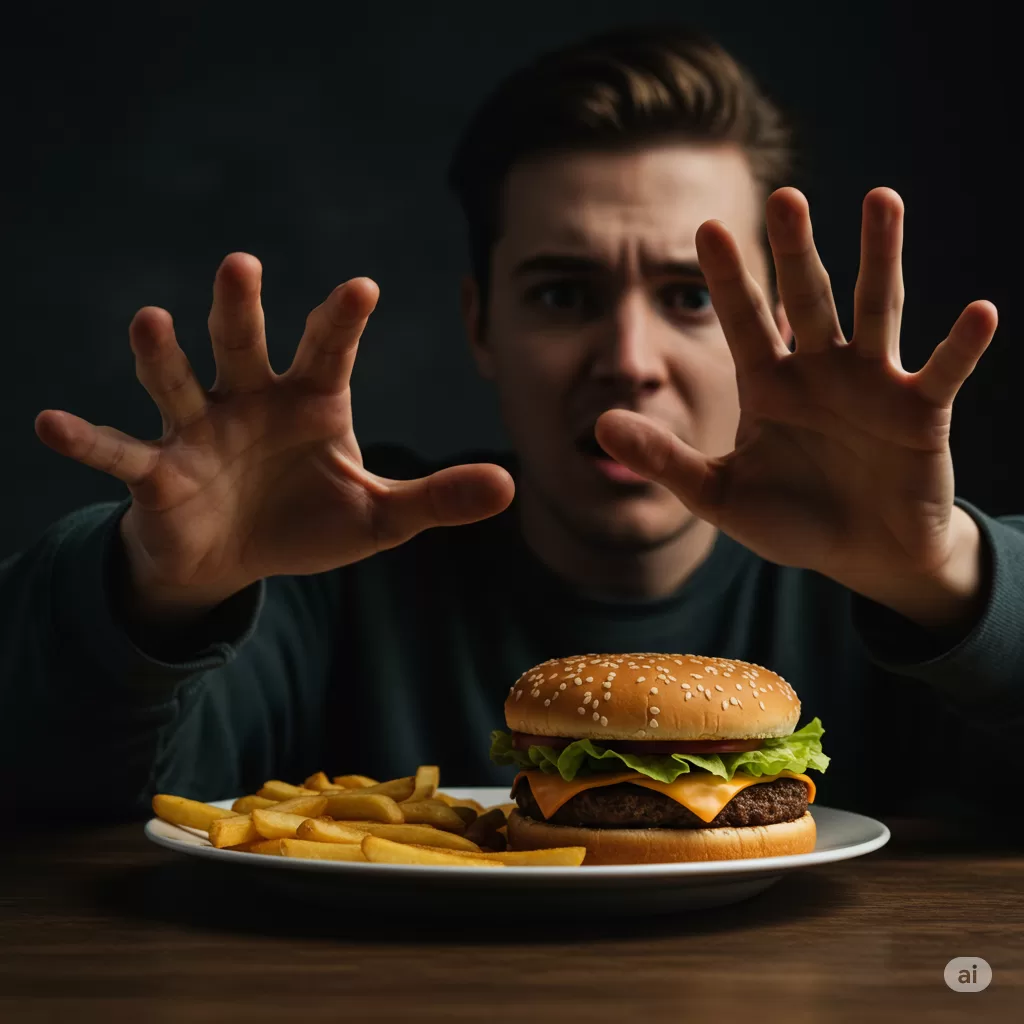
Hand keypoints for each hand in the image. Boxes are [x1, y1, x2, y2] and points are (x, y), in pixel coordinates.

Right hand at [36, 254, 513, 615]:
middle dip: (242, 308)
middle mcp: (250, 400)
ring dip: (162, 355)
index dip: (341, 321)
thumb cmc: (309, 521)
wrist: (239, 556)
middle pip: (245, 345)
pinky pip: (120, 454)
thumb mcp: (380, 516)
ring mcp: (199, 431)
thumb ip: (437, 498)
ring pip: (178, 383)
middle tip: (242, 264)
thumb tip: (512, 487)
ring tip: (149, 320)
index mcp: (310, 401)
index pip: (329, 351)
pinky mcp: (158, 475)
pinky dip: (88, 441)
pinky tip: (51, 423)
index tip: (361, 287)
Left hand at [595, 187, 996, 616]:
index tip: (707, 228)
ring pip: (876, 310)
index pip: (743, 321)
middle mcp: (819, 370)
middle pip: (807, 299)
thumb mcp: (719, 496)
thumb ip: (667, 461)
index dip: (727, 279)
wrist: (862, 555)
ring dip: (880, 258)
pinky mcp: (921, 412)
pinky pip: (943, 372)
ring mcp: (872, 384)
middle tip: (784, 196)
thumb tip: (602, 426)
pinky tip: (979, 313)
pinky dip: (961, 346)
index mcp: (768, 385)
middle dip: (795, 251)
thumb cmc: (791, 520)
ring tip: (882, 199)